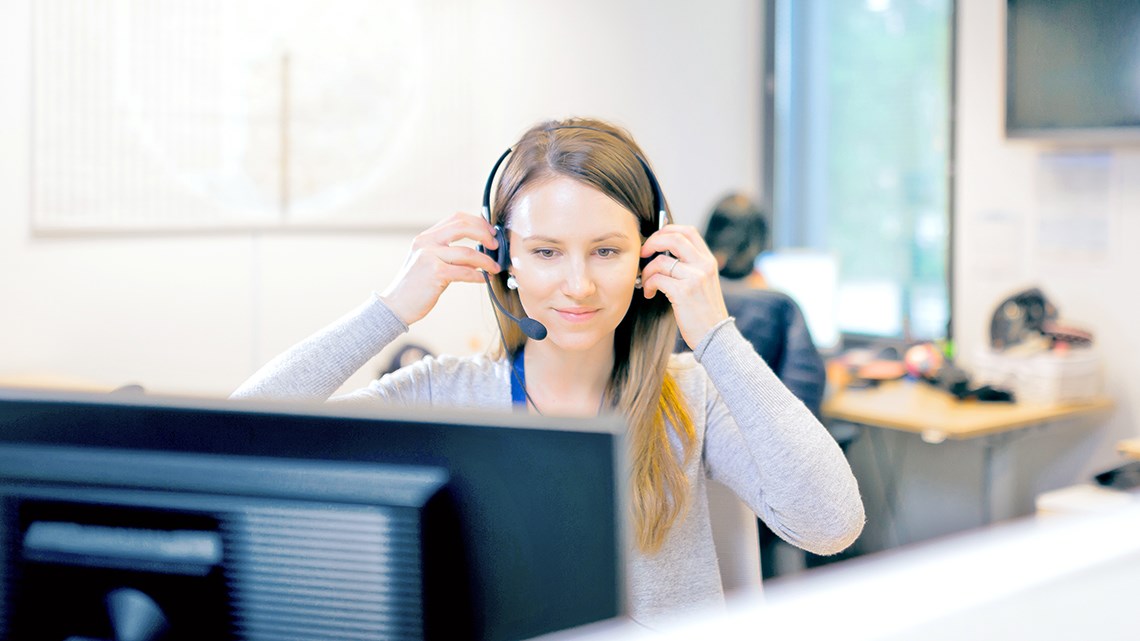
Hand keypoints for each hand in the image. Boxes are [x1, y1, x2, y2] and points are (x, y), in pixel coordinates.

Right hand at [380, 212, 501, 324]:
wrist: (396, 305)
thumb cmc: (416, 286)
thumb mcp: (429, 262)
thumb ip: (449, 253)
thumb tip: (479, 250)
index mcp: (425, 237)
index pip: (456, 218)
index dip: (477, 222)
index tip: (490, 232)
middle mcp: (426, 242)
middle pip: (462, 227)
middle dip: (484, 234)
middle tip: (495, 246)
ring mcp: (429, 256)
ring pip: (467, 252)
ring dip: (486, 260)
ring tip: (494, 268)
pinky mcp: (435, 273)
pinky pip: (465, 272)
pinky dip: (478, 275)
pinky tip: (484, 279)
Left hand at [639, 224, 729, 348]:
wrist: (715, 336)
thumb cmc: (703, 312)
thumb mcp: (703, 283)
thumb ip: (690, 266)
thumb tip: (661, 253)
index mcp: (708, 261)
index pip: (688, 231)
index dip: (667, 230)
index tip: (654, 241)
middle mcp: (704, 265)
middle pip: (674, 238)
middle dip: (652, 243)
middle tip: (643, 254)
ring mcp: (695, 278)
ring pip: (661, 260)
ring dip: (646, 270)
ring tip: (645, 283)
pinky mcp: (684, 292)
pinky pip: (657, 278)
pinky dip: (648, 284)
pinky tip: (649, 293)